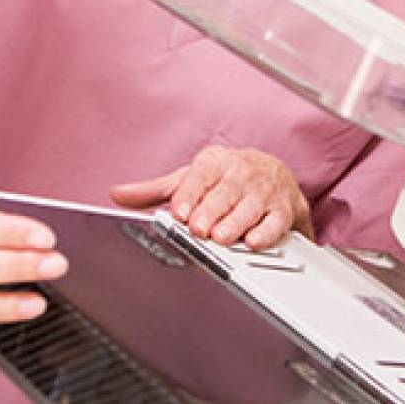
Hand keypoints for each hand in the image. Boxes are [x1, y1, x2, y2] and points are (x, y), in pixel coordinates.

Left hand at [110, 145, 313, 249]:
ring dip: (236, 223)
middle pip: (225, 192)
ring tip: (222, 237)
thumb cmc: (226, 178)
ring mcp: (264, 191)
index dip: (189, 194)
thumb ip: (156, 190)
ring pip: (250, 207)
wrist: (275, 172)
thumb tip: (118, 195)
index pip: (200, 175)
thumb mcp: (191, 178)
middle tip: (199, 228)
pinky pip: (277, 221)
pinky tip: (254, 241)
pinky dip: (267, 232)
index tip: (179, 211)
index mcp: (215, 162)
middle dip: (211, 211)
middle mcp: (241, 173)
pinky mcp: (285, 208)